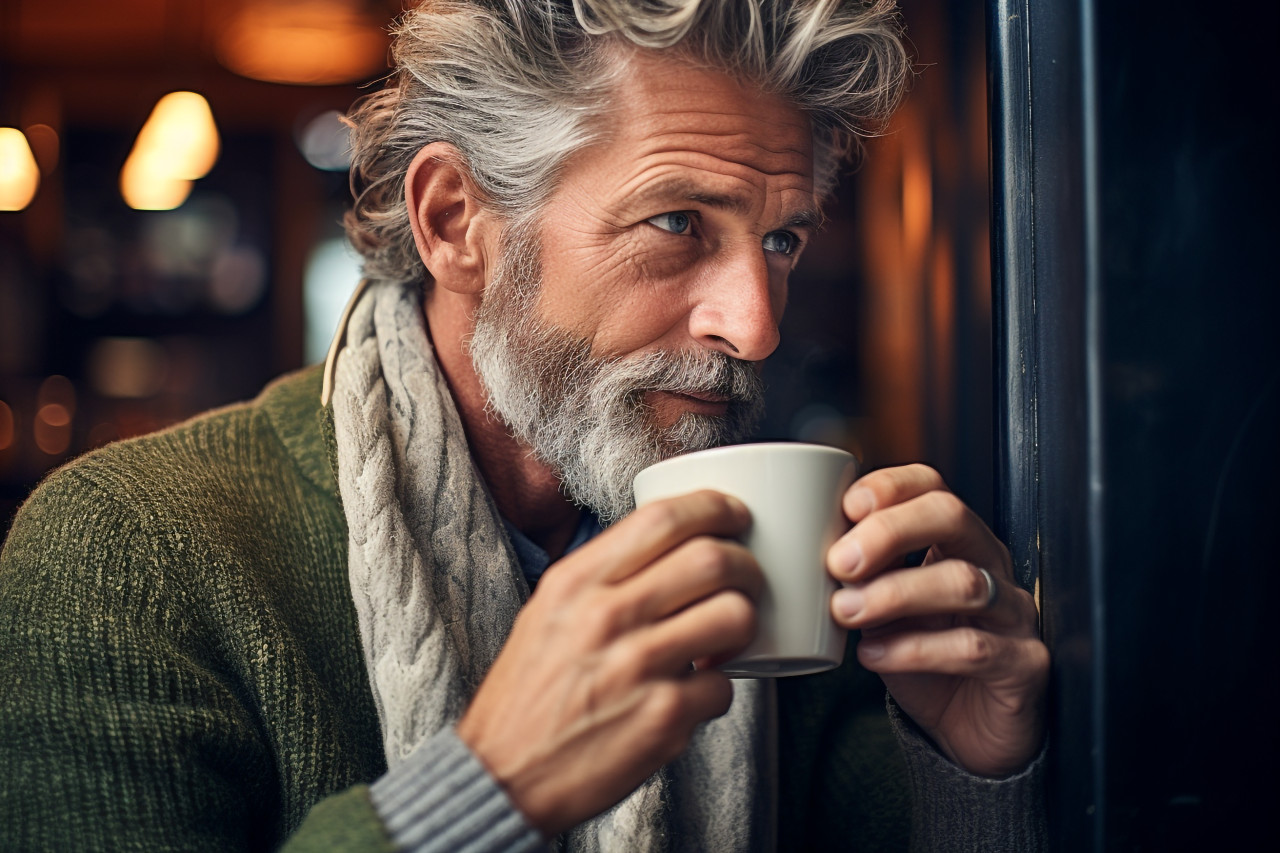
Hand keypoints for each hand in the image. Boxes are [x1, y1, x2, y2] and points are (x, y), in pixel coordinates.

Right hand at [456, 491, 762, 835]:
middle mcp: (606, 616)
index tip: (734, 516)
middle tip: (747, 580)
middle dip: (747, 565)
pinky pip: (725, 686)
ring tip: (728, 636)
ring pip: (734, 615)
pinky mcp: (663, 719)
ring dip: (744, 624)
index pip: (662, 518)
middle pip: (712, 559)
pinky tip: (696, 692)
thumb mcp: (547, 612)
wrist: (502, 776)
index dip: (715, 508)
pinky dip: (720, 688)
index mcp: (576, 582)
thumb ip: (602, 576)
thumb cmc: (528, 694)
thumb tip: (669, 547)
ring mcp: (638, 668)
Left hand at [826, 464, 1048, 777]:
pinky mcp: (1023, 664)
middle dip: (890, 531)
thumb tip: (802, 550)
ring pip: (962, 581)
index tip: (846, 506)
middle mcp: (991, 565)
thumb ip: (858, 576)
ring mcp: (1014, 613)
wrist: (969, 731)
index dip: (891, 487)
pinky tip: (874, 654)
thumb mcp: (882, 608)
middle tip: (839, 562)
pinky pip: (972, 647)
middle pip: (951, 517)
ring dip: (893, 593)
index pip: (932, 487)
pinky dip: (913, 649)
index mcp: (956, 542)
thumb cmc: (924, 658)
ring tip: (846, 611)